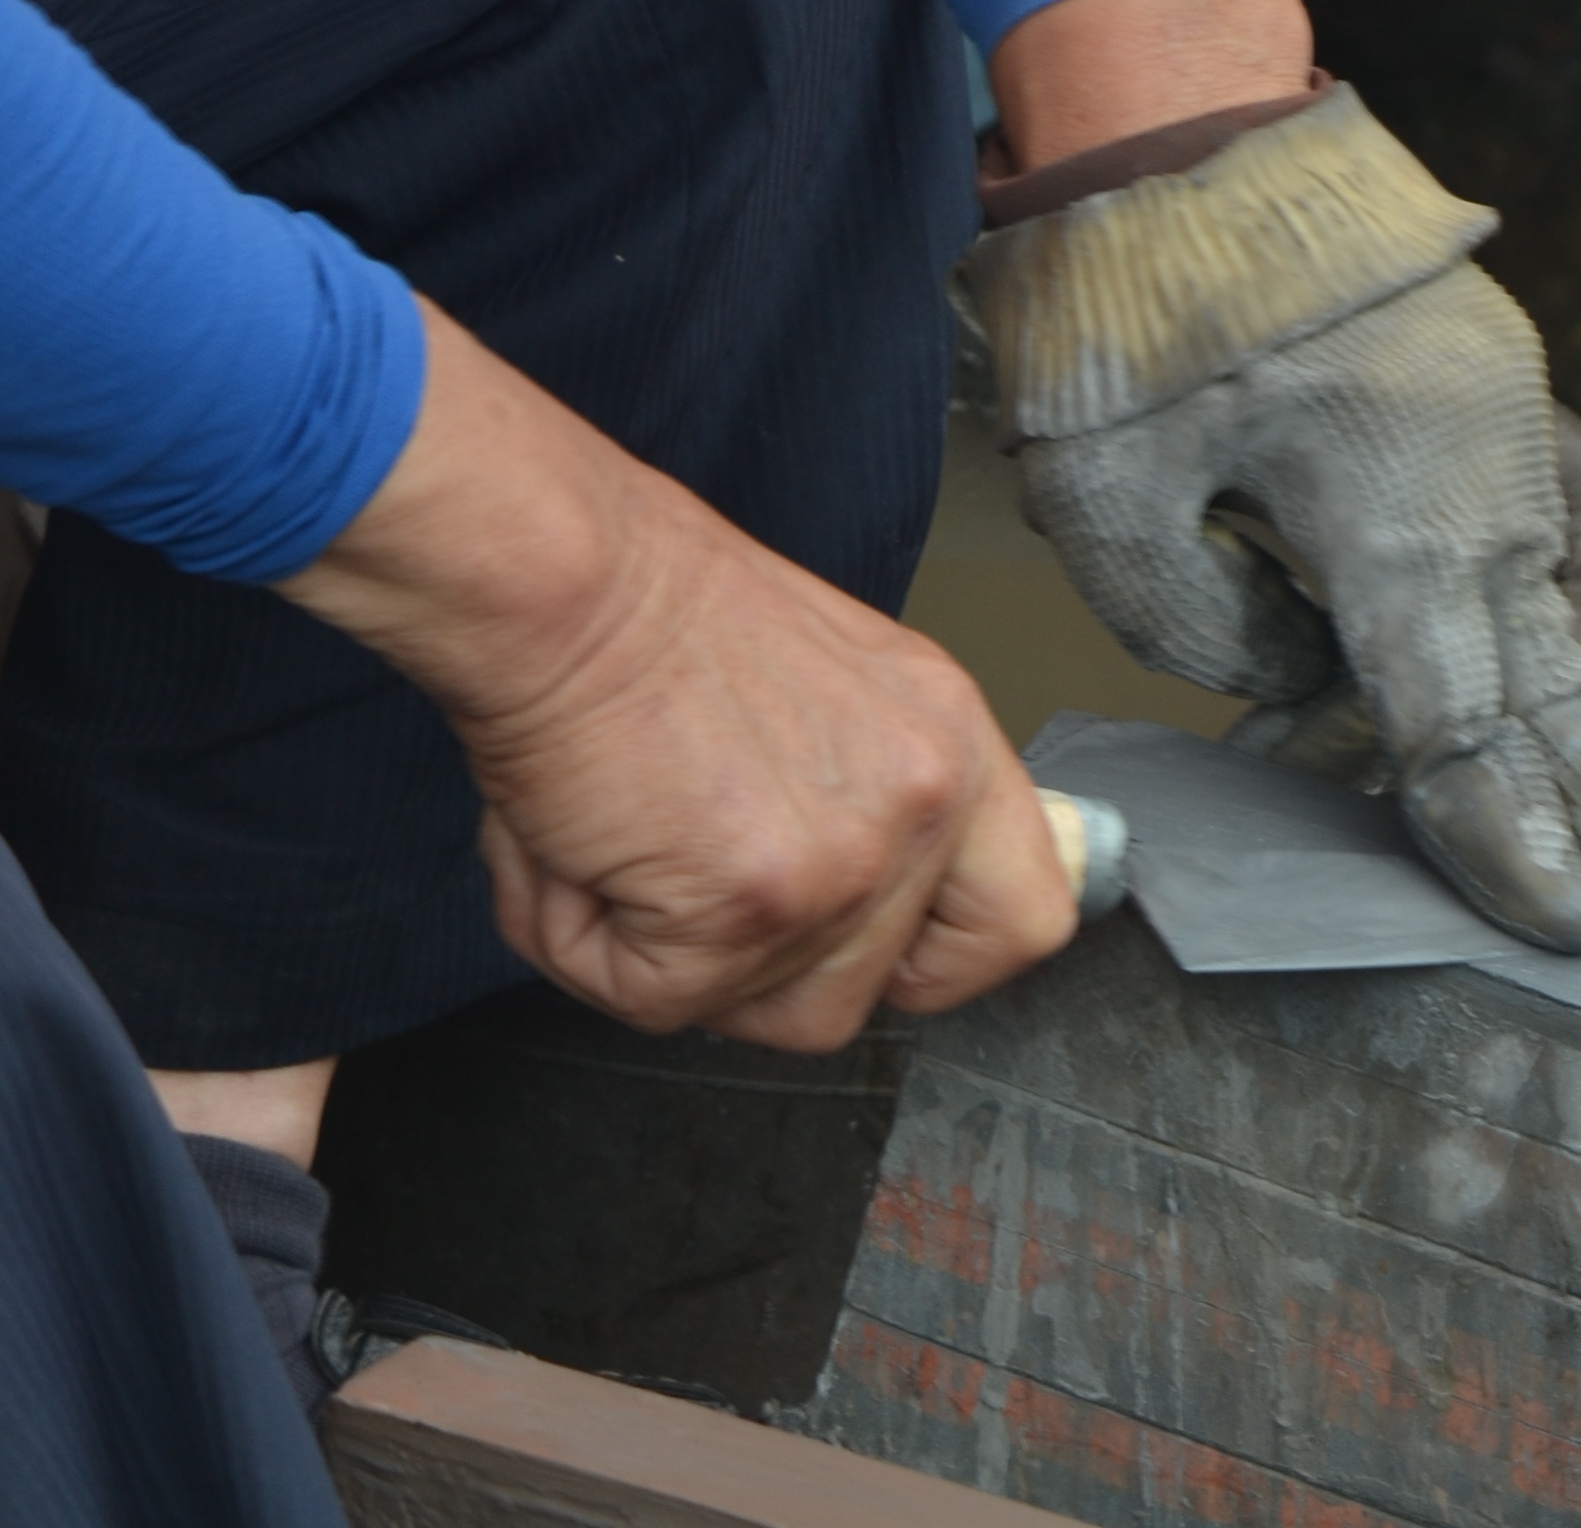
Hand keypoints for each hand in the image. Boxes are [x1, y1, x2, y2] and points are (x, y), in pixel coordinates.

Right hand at [283, 304, 1077, 1045]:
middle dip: (750, 961)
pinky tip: (569, 836)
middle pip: (864, 996)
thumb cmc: (640, 600)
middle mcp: (920, 799)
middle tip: (679, 857)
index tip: (863, 941)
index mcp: (943, 734)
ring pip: (758, 1014)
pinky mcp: (748, 908)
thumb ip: (859, 788)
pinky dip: (581, 940)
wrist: (556, 568)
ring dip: (662, 953)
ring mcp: (844, 863)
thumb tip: (843, 899)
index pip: (1024, 916)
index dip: (933, 957)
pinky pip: (652, 999)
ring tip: (617, 828)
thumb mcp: (818, 680)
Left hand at [971, 71, 1580, 960]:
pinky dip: (1517, 647)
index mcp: (1395, 517)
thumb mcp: (1098, 485)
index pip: (1459, 724)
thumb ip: (1187, 622)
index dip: (1500, 836)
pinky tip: (1550, 731)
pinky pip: (1501, 554)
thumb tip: (1285, 675)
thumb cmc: (1128, 290)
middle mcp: (1473, 486)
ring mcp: (1490, 433)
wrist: (1180, 109)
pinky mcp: (1475, 399)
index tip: (1562, 923)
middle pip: (1549, 692)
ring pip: (1538, 625)